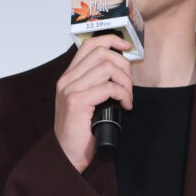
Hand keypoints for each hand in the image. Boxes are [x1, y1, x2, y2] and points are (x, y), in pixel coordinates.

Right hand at [54, 34, 133, 172]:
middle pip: (101, 53)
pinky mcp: (77, 102)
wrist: (66, 155)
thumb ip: (95, 84)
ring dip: (125, 81)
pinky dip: (123, 94)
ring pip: (107, 68)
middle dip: (123, 65)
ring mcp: (70, 89)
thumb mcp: (86, 102)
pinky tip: (125, 105)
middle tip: (129, 85)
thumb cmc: (79, 132)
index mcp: (68, 77)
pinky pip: (108, 87)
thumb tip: (120, 70)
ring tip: (127, 97)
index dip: (111, 40)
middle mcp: (66, 80)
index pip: (89, 45)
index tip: (126, 47)